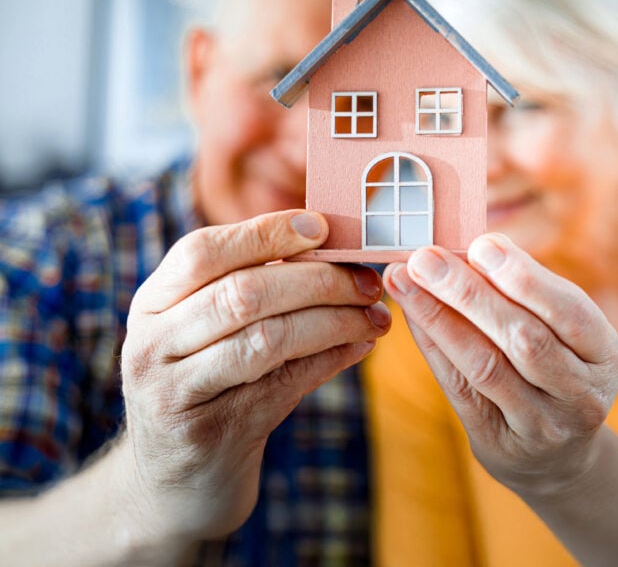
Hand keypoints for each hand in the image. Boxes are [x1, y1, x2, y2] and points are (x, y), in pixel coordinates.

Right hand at [119, 210, 388, 544]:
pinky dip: (330, 360)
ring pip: (268, 339)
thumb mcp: (205, 330)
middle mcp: (152, 343)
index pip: (204, 251)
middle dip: (319, 281)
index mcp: (152, 302)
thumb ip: (249, 287)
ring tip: (375, 317)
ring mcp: (174, 392)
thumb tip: (332, 248)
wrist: (173, 481)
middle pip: (244, 293)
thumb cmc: (205, 383)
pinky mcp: (208, 433)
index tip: (321, 226)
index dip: (265, 234)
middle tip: (368, 281)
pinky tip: (360, 347)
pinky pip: (283, 385)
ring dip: (335, 322)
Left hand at [383, 232, 617, 497]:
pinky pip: (459, 388)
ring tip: (404, 279)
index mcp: (603, 353)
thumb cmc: (552, 367)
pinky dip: (432, 345)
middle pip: (522, 339)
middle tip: (425, 258)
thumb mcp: (560, 331)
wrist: (555, 454)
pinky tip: (411, 314)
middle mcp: (581, 394)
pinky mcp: (499, 443)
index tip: (481, 244)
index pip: (568, 311)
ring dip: (439, 316)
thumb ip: (526, 292)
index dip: (524, 278)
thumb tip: (475, 246)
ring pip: (485, 365)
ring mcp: (541, 425)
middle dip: (468, 292)